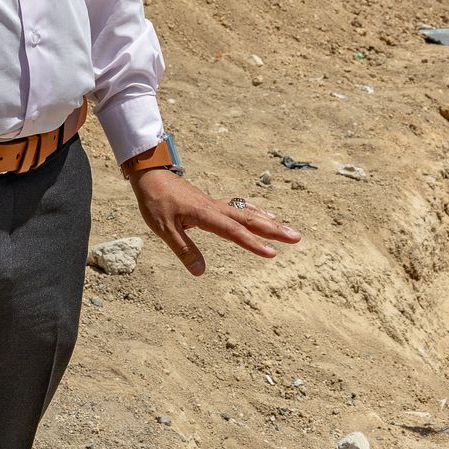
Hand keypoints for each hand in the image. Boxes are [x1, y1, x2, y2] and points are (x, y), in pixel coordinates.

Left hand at [126, 170, 300, 276]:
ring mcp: (216, 204)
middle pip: (250, 219)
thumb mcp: (164, 230)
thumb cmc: (156, 202)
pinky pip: (242, 207)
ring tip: (289, 230)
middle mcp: (216, 208)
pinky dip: (257, 212)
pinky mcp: (214, 203)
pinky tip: (266, 216)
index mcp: (205, 215)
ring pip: (249, 212)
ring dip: (270, 222)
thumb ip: (184, 251)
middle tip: (297, 237)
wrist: (151, 175)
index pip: (234, 232)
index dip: (253, 244)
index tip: (272, 253)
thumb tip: (201, 273)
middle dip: (275, 230)